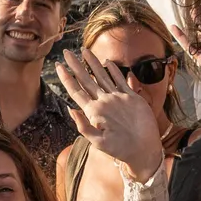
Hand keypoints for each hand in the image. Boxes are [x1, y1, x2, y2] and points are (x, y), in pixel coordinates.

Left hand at [58, 49, 165, 181]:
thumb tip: (71, 109)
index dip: (66, 78)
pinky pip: (121, 80)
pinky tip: (108, 62)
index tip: (58, 66)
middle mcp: (103, 102)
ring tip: (84, 51)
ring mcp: (117, 99)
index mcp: (94, 111)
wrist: (143, 149)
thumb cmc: (120, 149)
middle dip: (76, 66)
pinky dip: (114, 71)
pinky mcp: (131, 98)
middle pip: (86, 80)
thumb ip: (84, 126)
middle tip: (66, 52)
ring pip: (102, 76)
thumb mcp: (98, 141)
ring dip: (93, 64)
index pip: (76, 91)